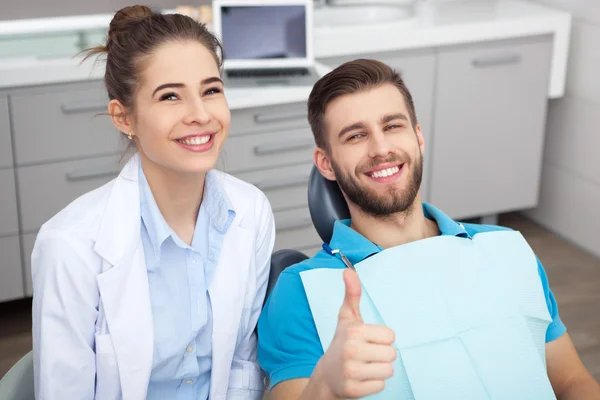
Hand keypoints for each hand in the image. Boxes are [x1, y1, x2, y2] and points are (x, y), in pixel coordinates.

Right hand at [316, 268, 396, 398]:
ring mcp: (351, 372)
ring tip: (364, 366)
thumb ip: (352, 294)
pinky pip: (380, 386)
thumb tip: (348, 271)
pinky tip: (361, 378)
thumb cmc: (341, 343)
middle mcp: (351, 351)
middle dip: (381, 355)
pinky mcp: (353, 390)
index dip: (381, 339)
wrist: (326, 375)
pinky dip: (373, 384)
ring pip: (388, 371)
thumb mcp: (347, 318)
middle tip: (366, 355)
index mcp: (353, 331)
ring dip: (378, 370)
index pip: (390, 337)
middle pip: (391, 354)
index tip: (367, 341)